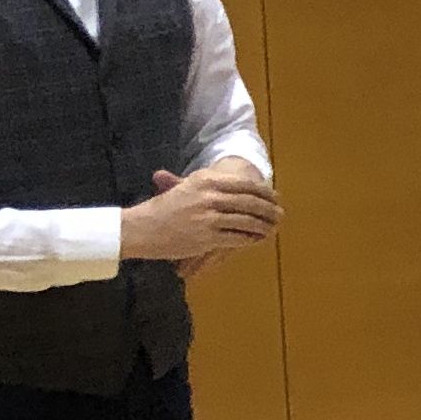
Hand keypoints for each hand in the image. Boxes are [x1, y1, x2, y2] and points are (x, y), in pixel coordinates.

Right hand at [120, 160, 278, 266]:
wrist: (140, 228)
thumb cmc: (162, 209)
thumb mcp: (184, 187)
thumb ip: (208, 184)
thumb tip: (234, 182)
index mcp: (205, 180)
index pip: (245, 185)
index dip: (264, 192)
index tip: (275, 197)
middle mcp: (209, 196)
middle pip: (250, 202)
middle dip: (269, 209)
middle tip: (280, 214)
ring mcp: (209, 217)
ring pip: (248, 220)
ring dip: (264, 225)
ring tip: (273, 228)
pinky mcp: (207, 236)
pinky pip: (238, 237)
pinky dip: (251, 239)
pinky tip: (258, 239)